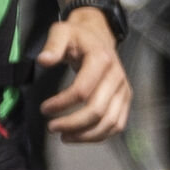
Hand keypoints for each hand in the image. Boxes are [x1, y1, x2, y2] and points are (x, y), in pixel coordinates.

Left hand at [31, 5, 134, 141]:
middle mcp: (117, 78)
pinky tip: (81, 136)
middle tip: (52, 127)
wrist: (99, 36)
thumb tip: (44, 61)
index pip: (82, 91)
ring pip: (110, 122)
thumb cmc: (78, 37)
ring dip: (86, 135)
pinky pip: (117, 124)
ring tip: (65, 137)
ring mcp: (123, 90)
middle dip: (72, 124)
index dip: (61, 104)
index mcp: (101, 61)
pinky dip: (100, 135)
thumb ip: (52, 46)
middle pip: (97, 111)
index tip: (44, 109)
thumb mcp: (62, 32)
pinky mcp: (125, 99)